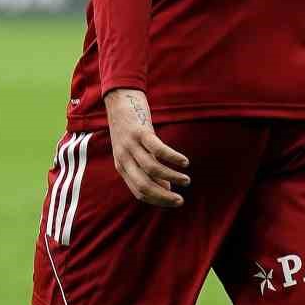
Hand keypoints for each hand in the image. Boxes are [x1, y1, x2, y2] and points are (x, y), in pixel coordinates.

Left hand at [104, 88, 188, 207]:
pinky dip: (172, 158)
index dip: (158, 200)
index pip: (139, 191)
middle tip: (180, 200)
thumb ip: (146, 169)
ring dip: (171, 177)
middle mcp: (125, 159)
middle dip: (164, 196)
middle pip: (144, 185)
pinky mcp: (141, 133)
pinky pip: (158, 150)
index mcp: (122, 167)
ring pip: (152, 169)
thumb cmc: (130, 128)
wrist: (119, 102)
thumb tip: (165, 188)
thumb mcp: (134, 151)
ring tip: (186, 180)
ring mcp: (132, 146)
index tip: (174, 202)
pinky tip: (184, 162)